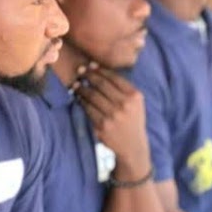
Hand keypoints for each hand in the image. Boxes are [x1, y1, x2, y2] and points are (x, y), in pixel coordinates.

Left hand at [73, 63, 149, 179]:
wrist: (132, 145)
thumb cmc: (131, 119)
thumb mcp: (135, 103)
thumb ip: (122, 88)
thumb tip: (98, 69)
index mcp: (134, 95)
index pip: (114, 77)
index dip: (100, 70)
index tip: (90, 65)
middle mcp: (125, 104)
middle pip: (101, 84)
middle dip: (88, 76)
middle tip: (80, 71)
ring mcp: (113, 116)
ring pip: (92, 96)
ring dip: (81, 88)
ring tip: (76, 84)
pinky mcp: (102, 126)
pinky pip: (88, 109)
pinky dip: (81, 101)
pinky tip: (78, 98)